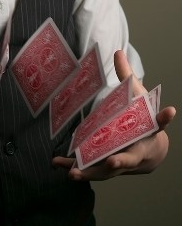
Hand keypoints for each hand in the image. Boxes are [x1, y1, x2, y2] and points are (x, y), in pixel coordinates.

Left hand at [52, 50, 175, 180]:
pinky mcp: (106, 167)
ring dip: (91, 173)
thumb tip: (118, 52)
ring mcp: (121, 162)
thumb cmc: (141, 120)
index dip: (164, 117)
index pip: (158, 123)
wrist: (148, 151)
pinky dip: (74, 167)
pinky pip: (90, 170)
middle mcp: (136, 149)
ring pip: (107, 171)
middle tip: (114, 162)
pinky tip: (56, 164)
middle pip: (130, 158)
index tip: (169, 110)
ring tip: (74, 173)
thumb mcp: (136, 97)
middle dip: (121, 161)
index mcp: (147, 130)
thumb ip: (126, 77)